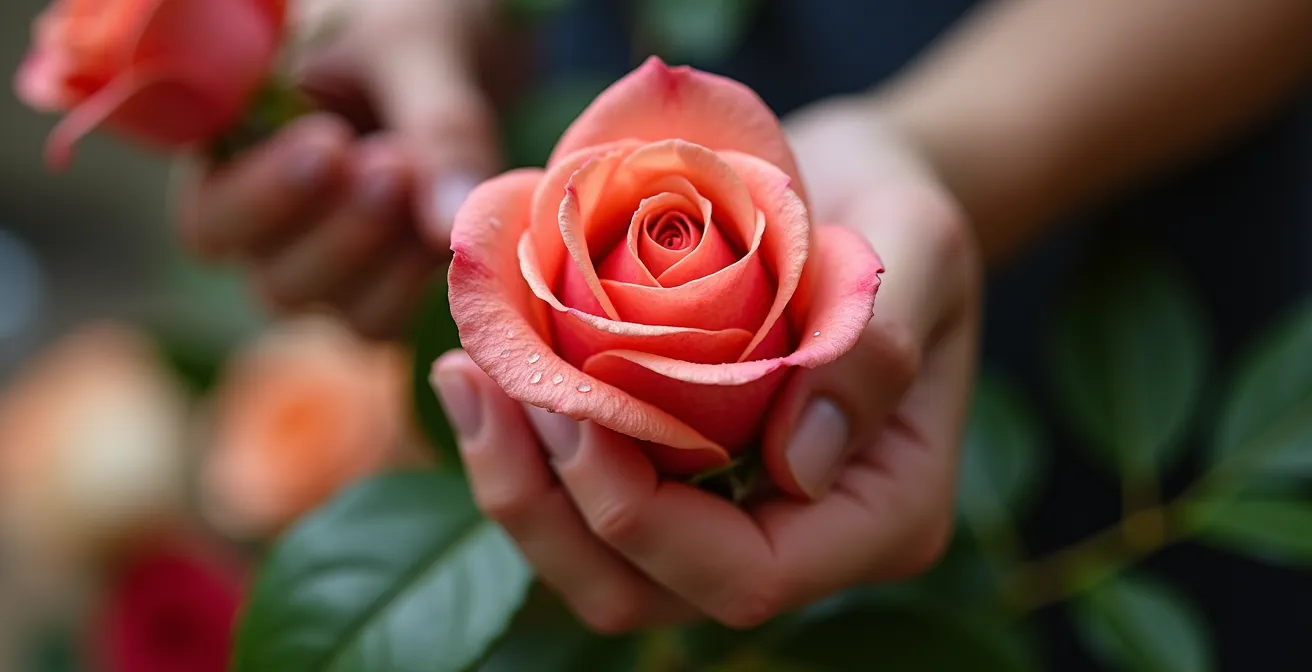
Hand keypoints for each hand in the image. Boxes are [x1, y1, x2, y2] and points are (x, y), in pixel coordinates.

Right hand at [176, 0, 503, 337]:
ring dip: (392, 260)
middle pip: (280, 283)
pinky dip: (427, 279)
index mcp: (231, 156)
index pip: (213, 222)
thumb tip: (448, 229)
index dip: (265, 200)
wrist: (453, 42)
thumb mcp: (416, 50)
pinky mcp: (387, 282)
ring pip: (342, 311)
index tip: (331, 143)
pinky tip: (450, 219)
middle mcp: (270, 226)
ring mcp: (330, 263)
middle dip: (345, 232)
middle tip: (394, 163)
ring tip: (425, 180)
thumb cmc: (405, 25)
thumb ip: (434, 127)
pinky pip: (397, 318)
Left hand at [432, 96, 980, 630]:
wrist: (858, 187)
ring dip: (517, 488)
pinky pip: (587, 508)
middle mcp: (804, 539)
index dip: (640, 517)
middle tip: (483, 383)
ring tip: (466, 374)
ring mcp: (736, 518)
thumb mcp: (920, 243)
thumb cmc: (899, 206)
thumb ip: (877, 347)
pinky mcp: (683, 481)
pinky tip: (485, 371)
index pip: (747, 574)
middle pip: (647, 592)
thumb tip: (803, 461)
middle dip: (546, 508)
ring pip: (598, 567)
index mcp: (883, 514)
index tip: (569, 402)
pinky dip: (527, 455)